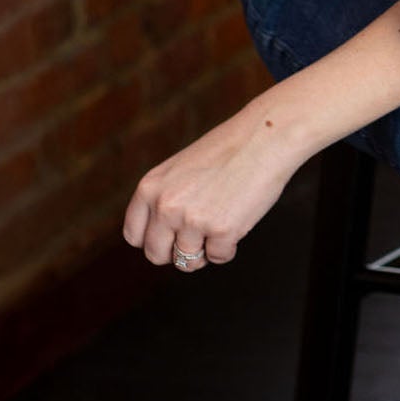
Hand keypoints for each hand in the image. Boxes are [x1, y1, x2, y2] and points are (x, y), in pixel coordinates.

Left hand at [121, 94, 296, 271]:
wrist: (265, 138)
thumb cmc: (228, 150)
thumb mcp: (180, 169)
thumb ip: (166, 198)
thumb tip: (165, 236)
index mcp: (150, 188)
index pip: (134, 236)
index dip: (154, 240)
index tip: (170, 237)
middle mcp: (165, 206)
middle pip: (156, 255)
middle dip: (176, 252)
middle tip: (197, 238)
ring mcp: (192, 221)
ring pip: (188, 262)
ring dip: (205, 251)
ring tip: (220, 226)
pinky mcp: (222, 230)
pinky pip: (220, 257)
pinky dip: (229, 247)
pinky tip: (238, 222)